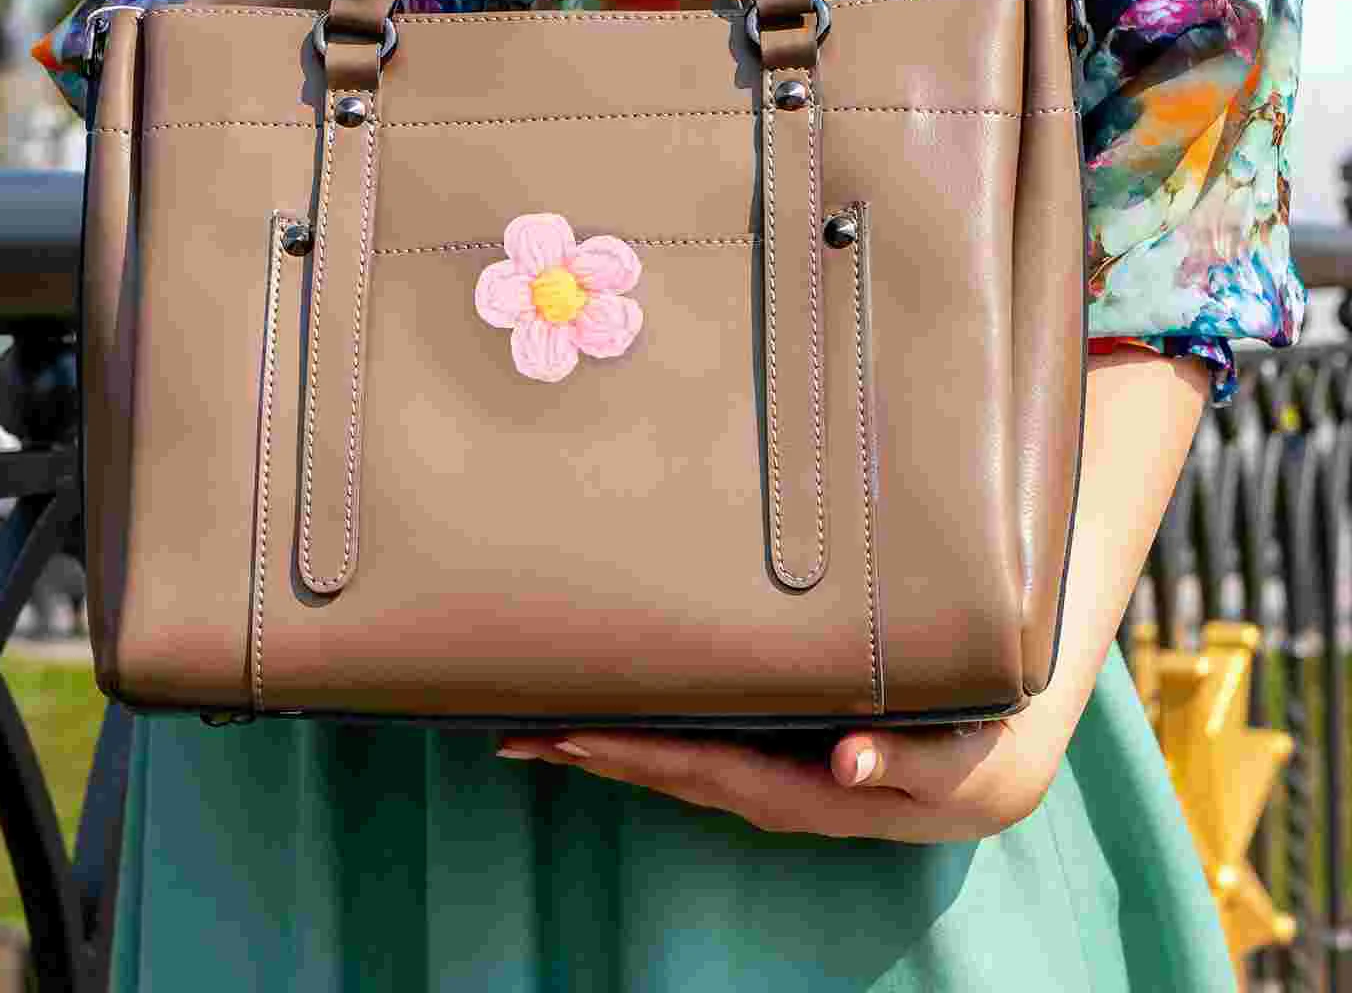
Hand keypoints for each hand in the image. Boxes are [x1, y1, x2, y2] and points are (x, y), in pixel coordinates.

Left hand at [496, 707, 1071, 844]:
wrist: (1000, 770)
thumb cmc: (978, 754)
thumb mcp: (957, 760)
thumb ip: (904, 760)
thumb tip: (849, 768)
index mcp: (811, 791)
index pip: (709, 769)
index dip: (642, 754)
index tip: (578, 735)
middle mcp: (779, 791)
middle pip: (672, 773)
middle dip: (596, 755)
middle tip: (519, 734)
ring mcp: (774, 778)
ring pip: (676, 766)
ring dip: (609, 751)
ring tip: (540, 732)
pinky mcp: (779, 759)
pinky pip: (698, 753)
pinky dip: (647, 742)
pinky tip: (612, 726)